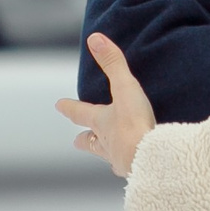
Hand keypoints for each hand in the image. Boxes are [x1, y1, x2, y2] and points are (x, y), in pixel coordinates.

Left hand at [56, 32, 155, 176]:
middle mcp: (107, 143)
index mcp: (102, 122)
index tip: (59, 105)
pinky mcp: (138, 171)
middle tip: (77, 141)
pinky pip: (131, 168)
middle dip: (84, 140)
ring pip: (109, 156)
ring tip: (109, 155)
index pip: (81, 113)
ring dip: (107, 153)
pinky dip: (131, 165)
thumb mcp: (125, 88)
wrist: (151, 159)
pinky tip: (136, 166)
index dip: (69, 108)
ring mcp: (121, 159)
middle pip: (91, 142)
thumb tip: (95, 39)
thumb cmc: (135, 125)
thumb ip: (113, 64)